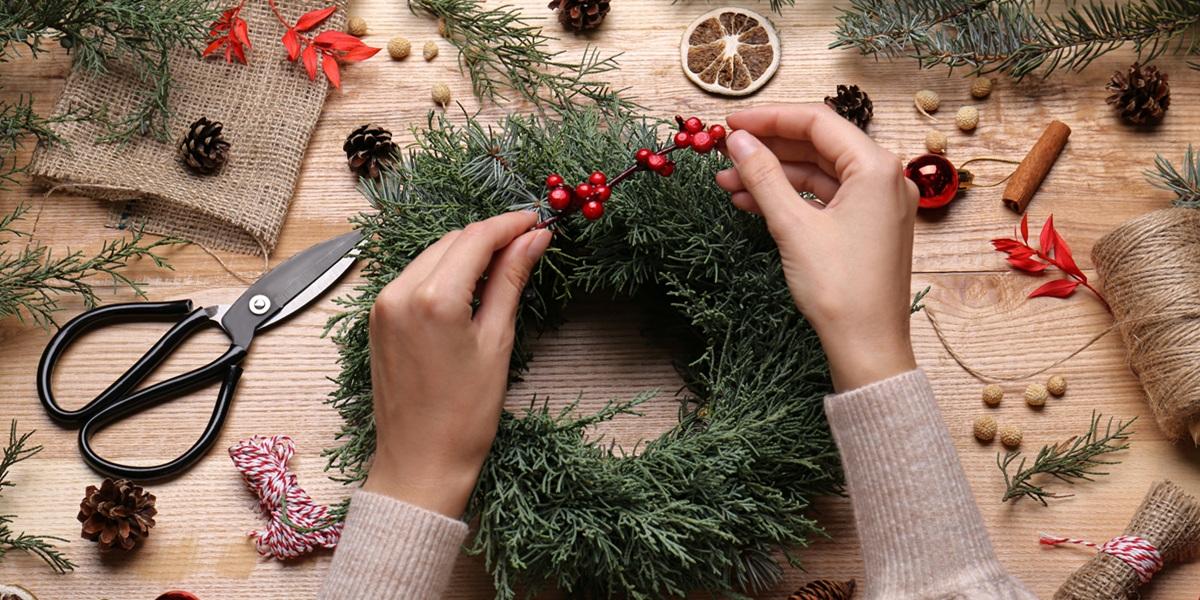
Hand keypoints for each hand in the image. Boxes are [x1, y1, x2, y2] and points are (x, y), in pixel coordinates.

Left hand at [363, 211, 551, 516]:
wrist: (420, 463)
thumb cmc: (464, 415)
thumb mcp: (497, 342)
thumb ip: (511, 281)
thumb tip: (534, 239)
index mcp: (432, 298)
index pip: (476, 238)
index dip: (510, 224)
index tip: (538, 220)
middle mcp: (398, 293)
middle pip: (452, 242)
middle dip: (490, 236)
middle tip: (530, 242)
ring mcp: (382, 306)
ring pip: (432, 256)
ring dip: (467, 252)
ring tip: (506, 263)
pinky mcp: (378, 320)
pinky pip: (414, 278)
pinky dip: (444, 272)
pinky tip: (471, 285)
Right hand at [716, 104, 918, 390]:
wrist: (868, 346)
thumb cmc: (839, 288)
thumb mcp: (793, 226)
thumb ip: (764, 177)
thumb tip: (737, 141)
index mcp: (876, 167)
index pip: (817, 122)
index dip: (769, 118)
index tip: (729, 124)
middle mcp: (884, 178)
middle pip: (818, 144)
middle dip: (768, 148)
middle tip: (725, 152)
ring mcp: (877, 203)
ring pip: (818, 173)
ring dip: (773, 175)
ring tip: (727, 182)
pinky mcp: (868, 226)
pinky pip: (825, 198)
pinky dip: (790, 197)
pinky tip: (752, 202)